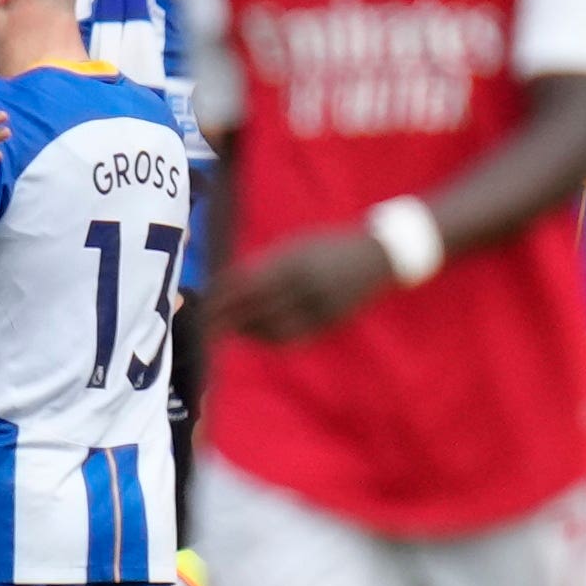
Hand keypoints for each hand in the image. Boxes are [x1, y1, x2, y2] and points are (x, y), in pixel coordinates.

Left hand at [210, 233, 390, 341]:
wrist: (378, 255)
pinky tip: (259, 337)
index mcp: (293, 261)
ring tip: (232, 329)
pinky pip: (296, 337)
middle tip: (208, 321)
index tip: (207, 297)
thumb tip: (232, 281)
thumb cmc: (330, 245)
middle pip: (257, 307)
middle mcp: (304, 284)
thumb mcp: (297, 245)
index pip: (248, 282)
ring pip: (274, 327)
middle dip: (229, 316)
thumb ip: (267, 263)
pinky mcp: (330, 321)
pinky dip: (272, 340)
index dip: (224, 293)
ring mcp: (319, 305)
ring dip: (249, 331)